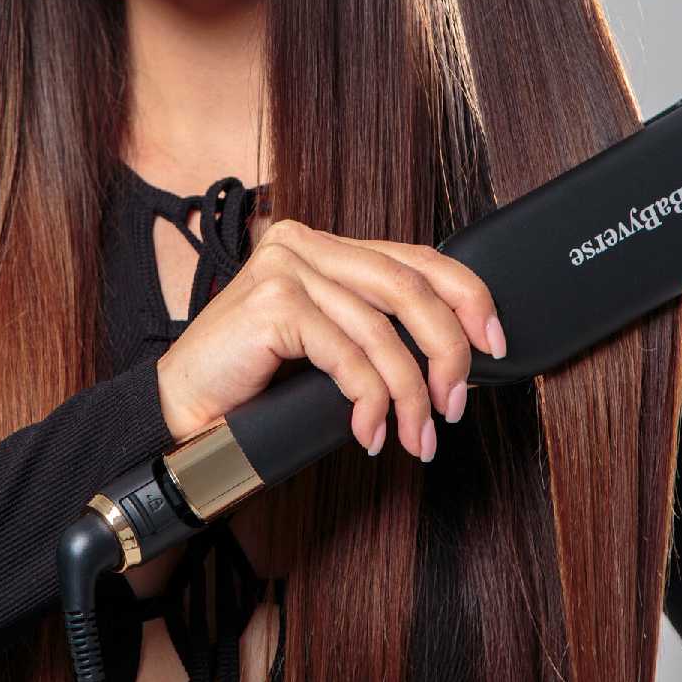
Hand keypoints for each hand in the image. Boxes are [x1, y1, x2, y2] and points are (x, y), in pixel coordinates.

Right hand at [155, 216, 503, 456]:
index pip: (416, 258)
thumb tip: (455, 356)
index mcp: (324, 245)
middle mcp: (305, 243)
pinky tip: (369, 430)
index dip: (469, 298)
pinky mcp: (273, 302)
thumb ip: (377, 332)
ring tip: (416, 437)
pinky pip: (347, 356)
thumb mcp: (331, 348)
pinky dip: (369, 401)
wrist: (185, 414)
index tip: (496, 345)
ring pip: (382, 331)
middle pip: (410, 288)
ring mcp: (286, 267)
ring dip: (409, 395)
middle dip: (447, 352)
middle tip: (454, 405)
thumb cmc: (257, 386)